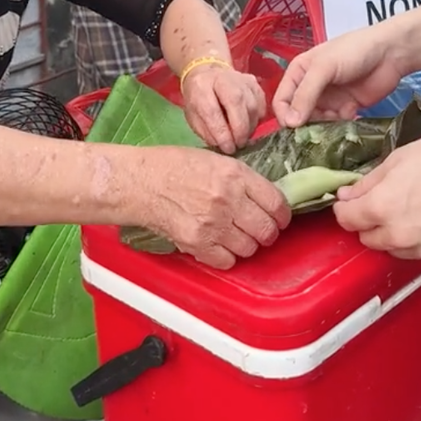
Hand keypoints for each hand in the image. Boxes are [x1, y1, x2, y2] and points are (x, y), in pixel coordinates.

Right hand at [146, 146, 290, 268]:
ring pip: (249, 248)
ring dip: (247, 245)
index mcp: (235, 175)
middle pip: (267, 229)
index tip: (280, 218)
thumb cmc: (171, 165)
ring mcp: (214, 225)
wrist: (139, 182)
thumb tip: (263, 196)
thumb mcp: (215, 159)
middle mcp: (229, 200)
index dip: (282, 214)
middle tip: (261, 231)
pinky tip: (219, 245)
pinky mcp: (197, 244)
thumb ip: (241, 178)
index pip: (276, 202)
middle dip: (268, 233)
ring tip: (237, 236)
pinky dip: (226, 257)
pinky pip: (227, 261)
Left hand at [182, 65, 265, 153]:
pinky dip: (257, 118)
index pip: (212, 110)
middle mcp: (221, 78)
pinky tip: (250, 125)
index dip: (222, 132)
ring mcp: (240, 77)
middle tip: (240, 144)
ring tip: (244, 137)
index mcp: (201, 86)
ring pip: (251, 104)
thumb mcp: (193, 117)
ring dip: (250, 126)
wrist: (208, 74)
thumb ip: (207, 132)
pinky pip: (261, 102)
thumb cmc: (199, 99)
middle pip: (236, 102)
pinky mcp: (253, 81)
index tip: (228, 148)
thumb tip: (225, 146)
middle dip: (240, 129)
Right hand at [273, 23, 407, 126]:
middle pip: (298, 115)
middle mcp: (311, 87)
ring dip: (324, 126)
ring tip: (337, 118)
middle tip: (315, 131)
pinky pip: (335, 125)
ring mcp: (329, 99)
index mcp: (299, 72)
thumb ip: (306, 94)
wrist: (391, 53)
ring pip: (317, 122)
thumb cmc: (354, 51)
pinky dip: (340, 125)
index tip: (293, 127)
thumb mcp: (324, 67)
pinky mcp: (346, 108)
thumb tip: (290, 123)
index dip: (284, 115)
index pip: (281, 100)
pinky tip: (351, 113)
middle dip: (305, 124)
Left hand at [333, 130, 420, 261]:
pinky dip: (419, 240)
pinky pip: (420, 252)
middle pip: (367, 239)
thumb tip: (347, 196)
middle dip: (369, 223)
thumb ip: (368, 183)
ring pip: (393, 249)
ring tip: (412, 209)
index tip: (350, 202)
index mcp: (382, 208)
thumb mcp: (398, 159)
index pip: (346, 220)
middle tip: (383, 202)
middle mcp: (399, 235)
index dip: (346, 208)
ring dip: (393, 234)